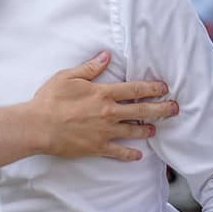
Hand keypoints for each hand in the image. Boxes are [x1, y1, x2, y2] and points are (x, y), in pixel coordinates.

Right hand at [31, 51, 177, 160]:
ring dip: (148, 129)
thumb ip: (89, 68)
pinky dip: (130, 154)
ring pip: (135, 131)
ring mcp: (105, 131)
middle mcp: (109, 112)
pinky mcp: (98, 147)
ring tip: (155, 129)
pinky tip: (138, 155)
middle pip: (142, 110)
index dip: (152, 88)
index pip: (135, 89)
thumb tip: (106, 56)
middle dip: (162, 109)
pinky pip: (119, 152)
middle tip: (175, 108)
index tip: (164, 88)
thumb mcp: (67, 76)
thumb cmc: (49, 99)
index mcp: (103, 93)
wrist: (38, 126)